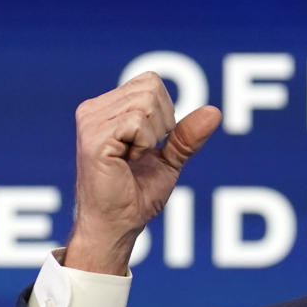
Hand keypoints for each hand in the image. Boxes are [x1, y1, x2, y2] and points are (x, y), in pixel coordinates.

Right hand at [66, 72, 221, 274]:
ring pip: (147, 103)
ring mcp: (90, 121)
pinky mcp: (94, 137)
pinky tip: (127, 162)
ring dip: (152, 137)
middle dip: (162, 124)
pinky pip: (138, 122)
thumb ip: (187, 135)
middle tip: (142, 154)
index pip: (152, 82)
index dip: (165, 113)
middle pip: (152, 88)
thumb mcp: (170, 160)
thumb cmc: (137, 195)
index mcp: (107, 109)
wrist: (118, 224)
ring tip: (132, 159)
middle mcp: (94, 109)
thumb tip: (216, 112)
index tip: (151, 145)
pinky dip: (144, 144)